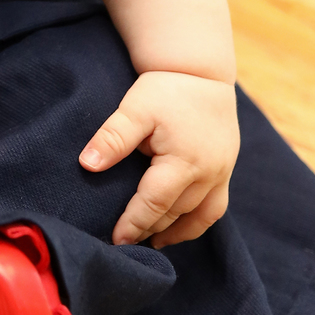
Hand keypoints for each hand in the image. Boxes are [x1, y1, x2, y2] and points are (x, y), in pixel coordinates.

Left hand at [79, 71, 238, 248]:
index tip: (116, 240)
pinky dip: (196, 223)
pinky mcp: (227, 170)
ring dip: (174, 232)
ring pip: (199, 216)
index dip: (133, 224)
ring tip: (150, 241)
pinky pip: (215, 208)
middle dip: (149, 229)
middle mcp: (208, 174)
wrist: (200, 70)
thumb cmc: (165, 88)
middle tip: (125, 244)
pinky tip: (178, 227)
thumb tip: (88, 165)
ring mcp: (222, 174)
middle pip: (174, 213)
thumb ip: (113, 138)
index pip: (154, 203)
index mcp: (183, 161)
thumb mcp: (135, 108)